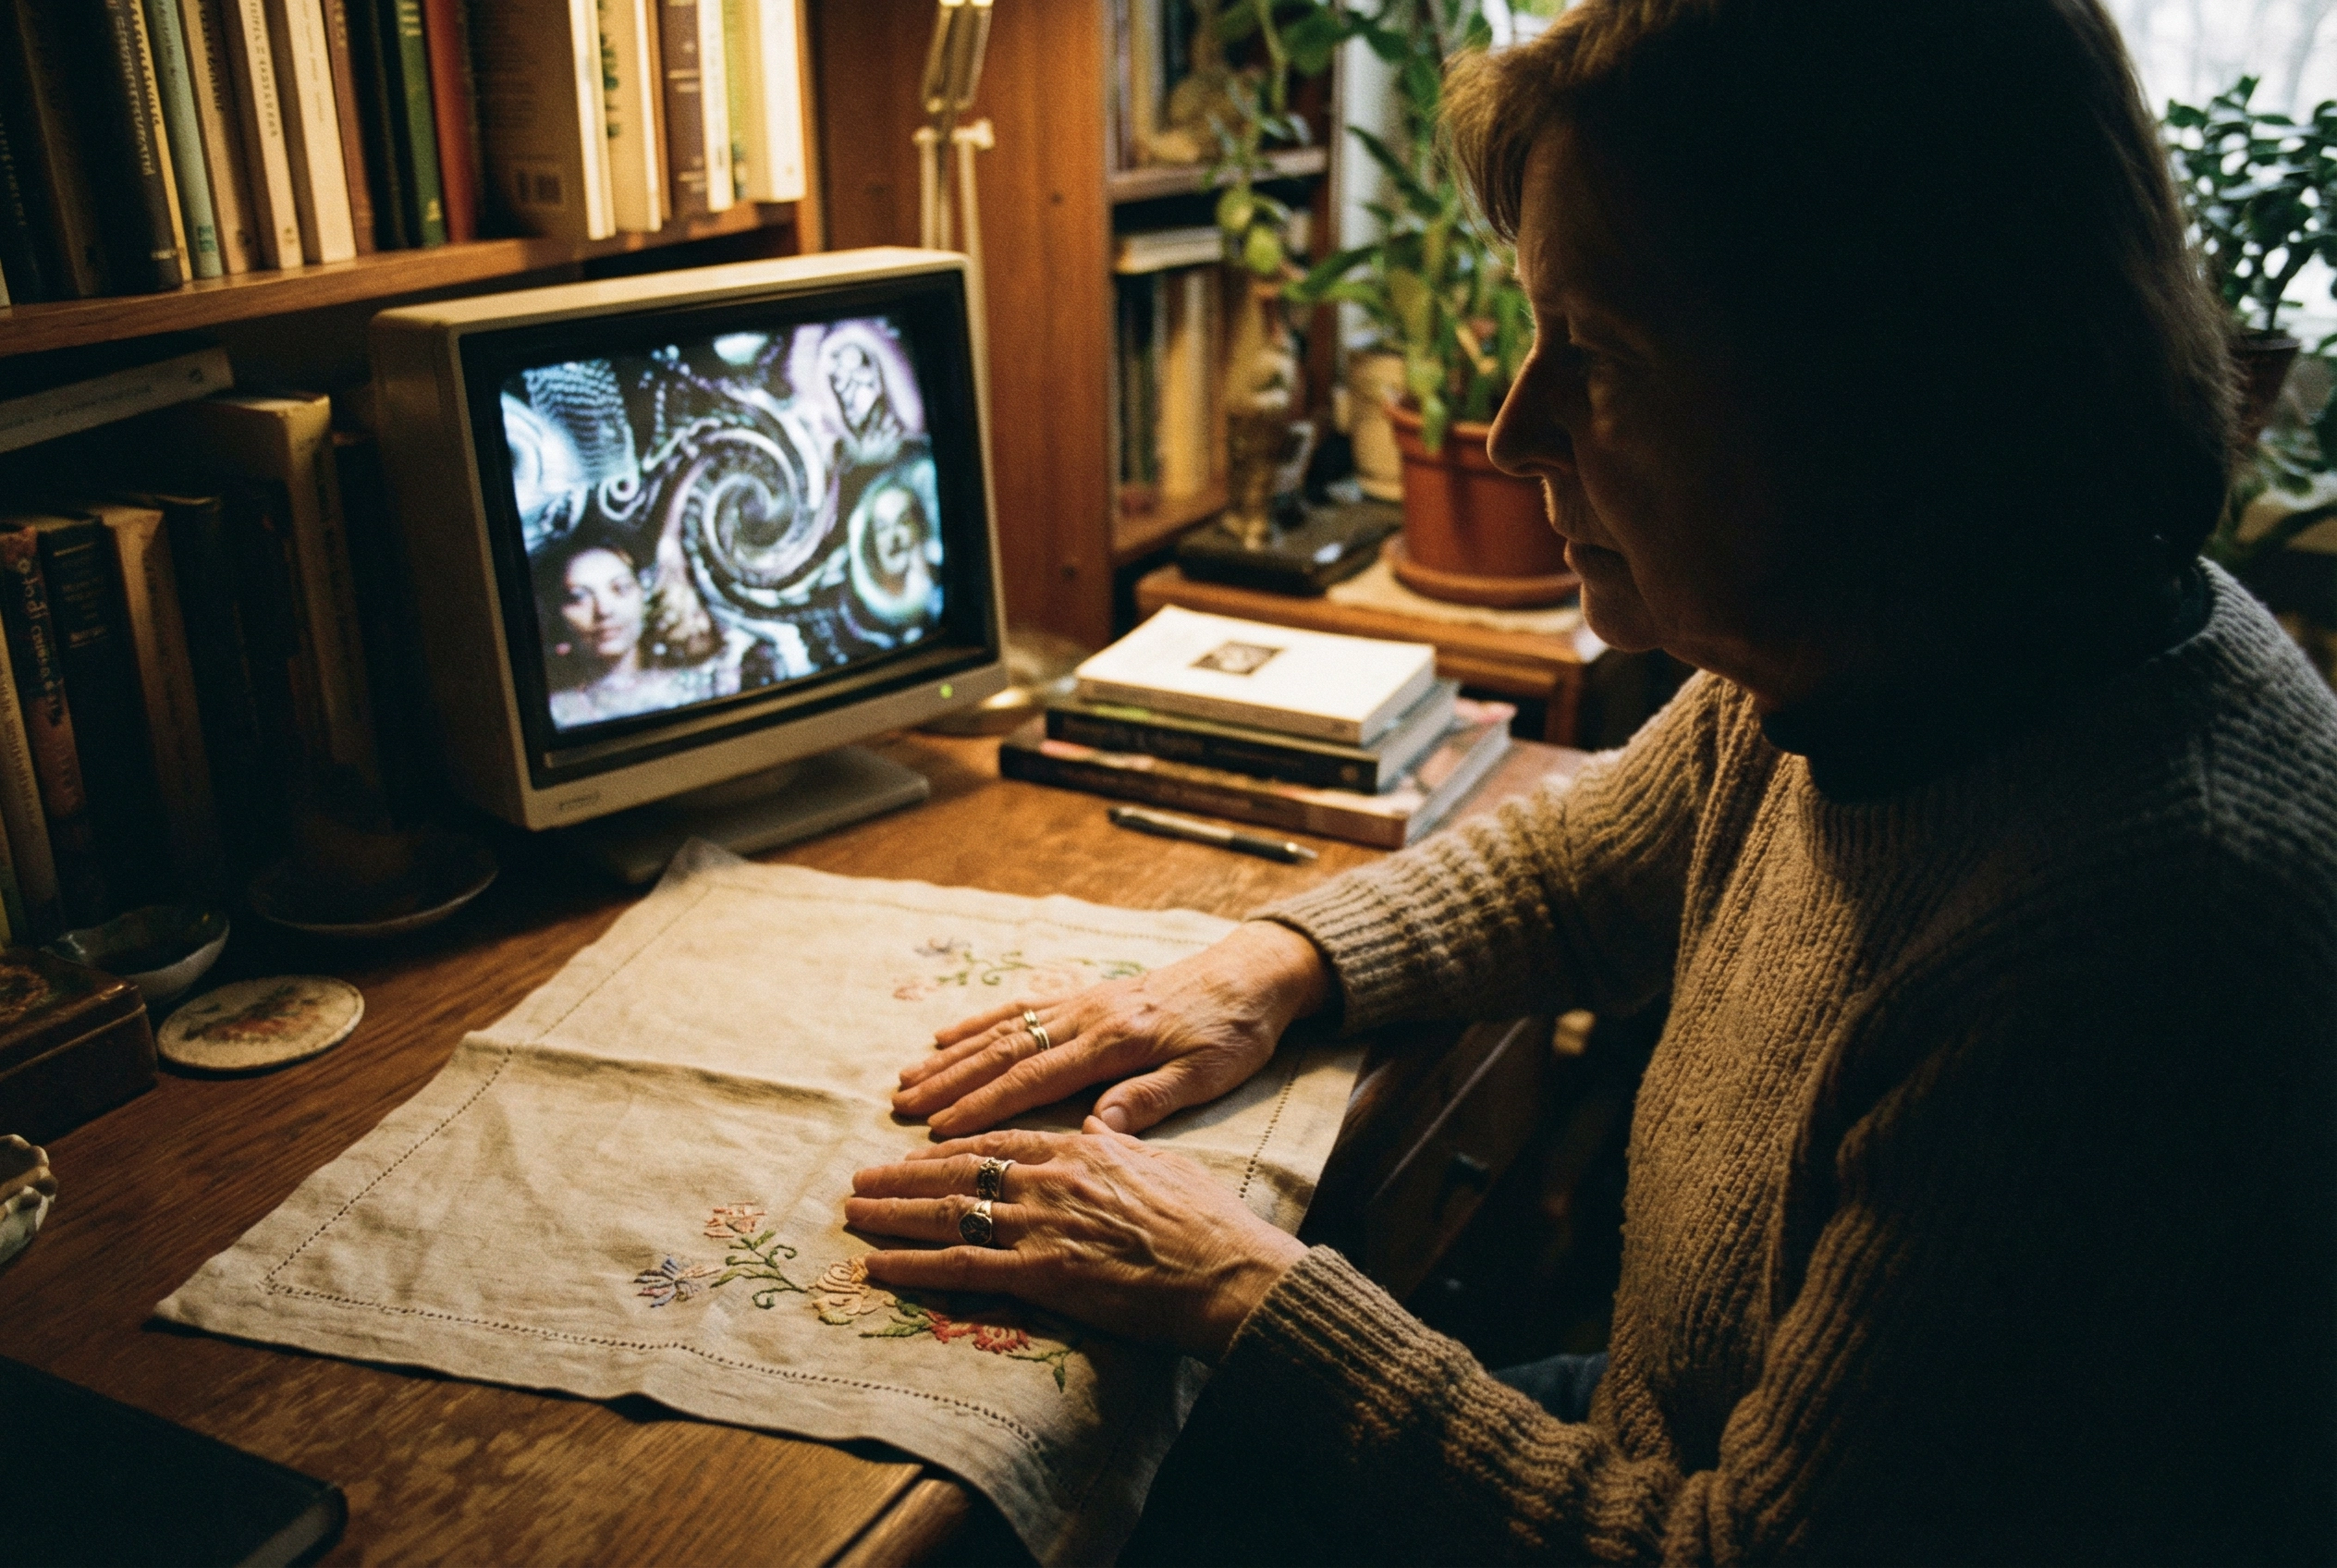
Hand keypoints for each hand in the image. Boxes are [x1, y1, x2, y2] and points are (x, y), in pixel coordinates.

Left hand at [847, 1120, 1308, 1360]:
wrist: (1230, 1270)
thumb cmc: (1209, 1221)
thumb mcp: (1164, 1162)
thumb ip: (1124, 1140)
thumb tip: (1102, 1123)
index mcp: (1082, 1149)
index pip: (1001, 1140)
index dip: (953, 1141)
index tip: (920, 1141)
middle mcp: (1052, 1179)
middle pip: (960, 1171)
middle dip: (905, 1174)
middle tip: (863, 1177)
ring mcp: (1043, 1224)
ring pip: (949, 1212)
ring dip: (895, 1212)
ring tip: (855, 1212)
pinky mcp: (1042, 1273)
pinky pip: (961, 1266)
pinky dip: (913, 1265)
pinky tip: (877, 1265)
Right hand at [893, 921, 1333, 1138]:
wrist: (1253, 974)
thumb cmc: (1235, 1032)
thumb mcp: (1207, 1075)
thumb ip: (1148, 1100)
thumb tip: (1093, 1130)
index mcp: (1114, 1043)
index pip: (1034, 1080)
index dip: (983, 1107)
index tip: (938, 1129)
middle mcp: (1088, 1017)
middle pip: (1004, 1053)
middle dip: (949, 1083)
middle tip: (900, 1109)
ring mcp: (1082, 1003)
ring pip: (1004, 1030)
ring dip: (952, 1056)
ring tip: (906, 1078)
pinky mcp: (1086, 996)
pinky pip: (1021, 1008)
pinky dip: (979, 1022)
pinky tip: (946, 1035)